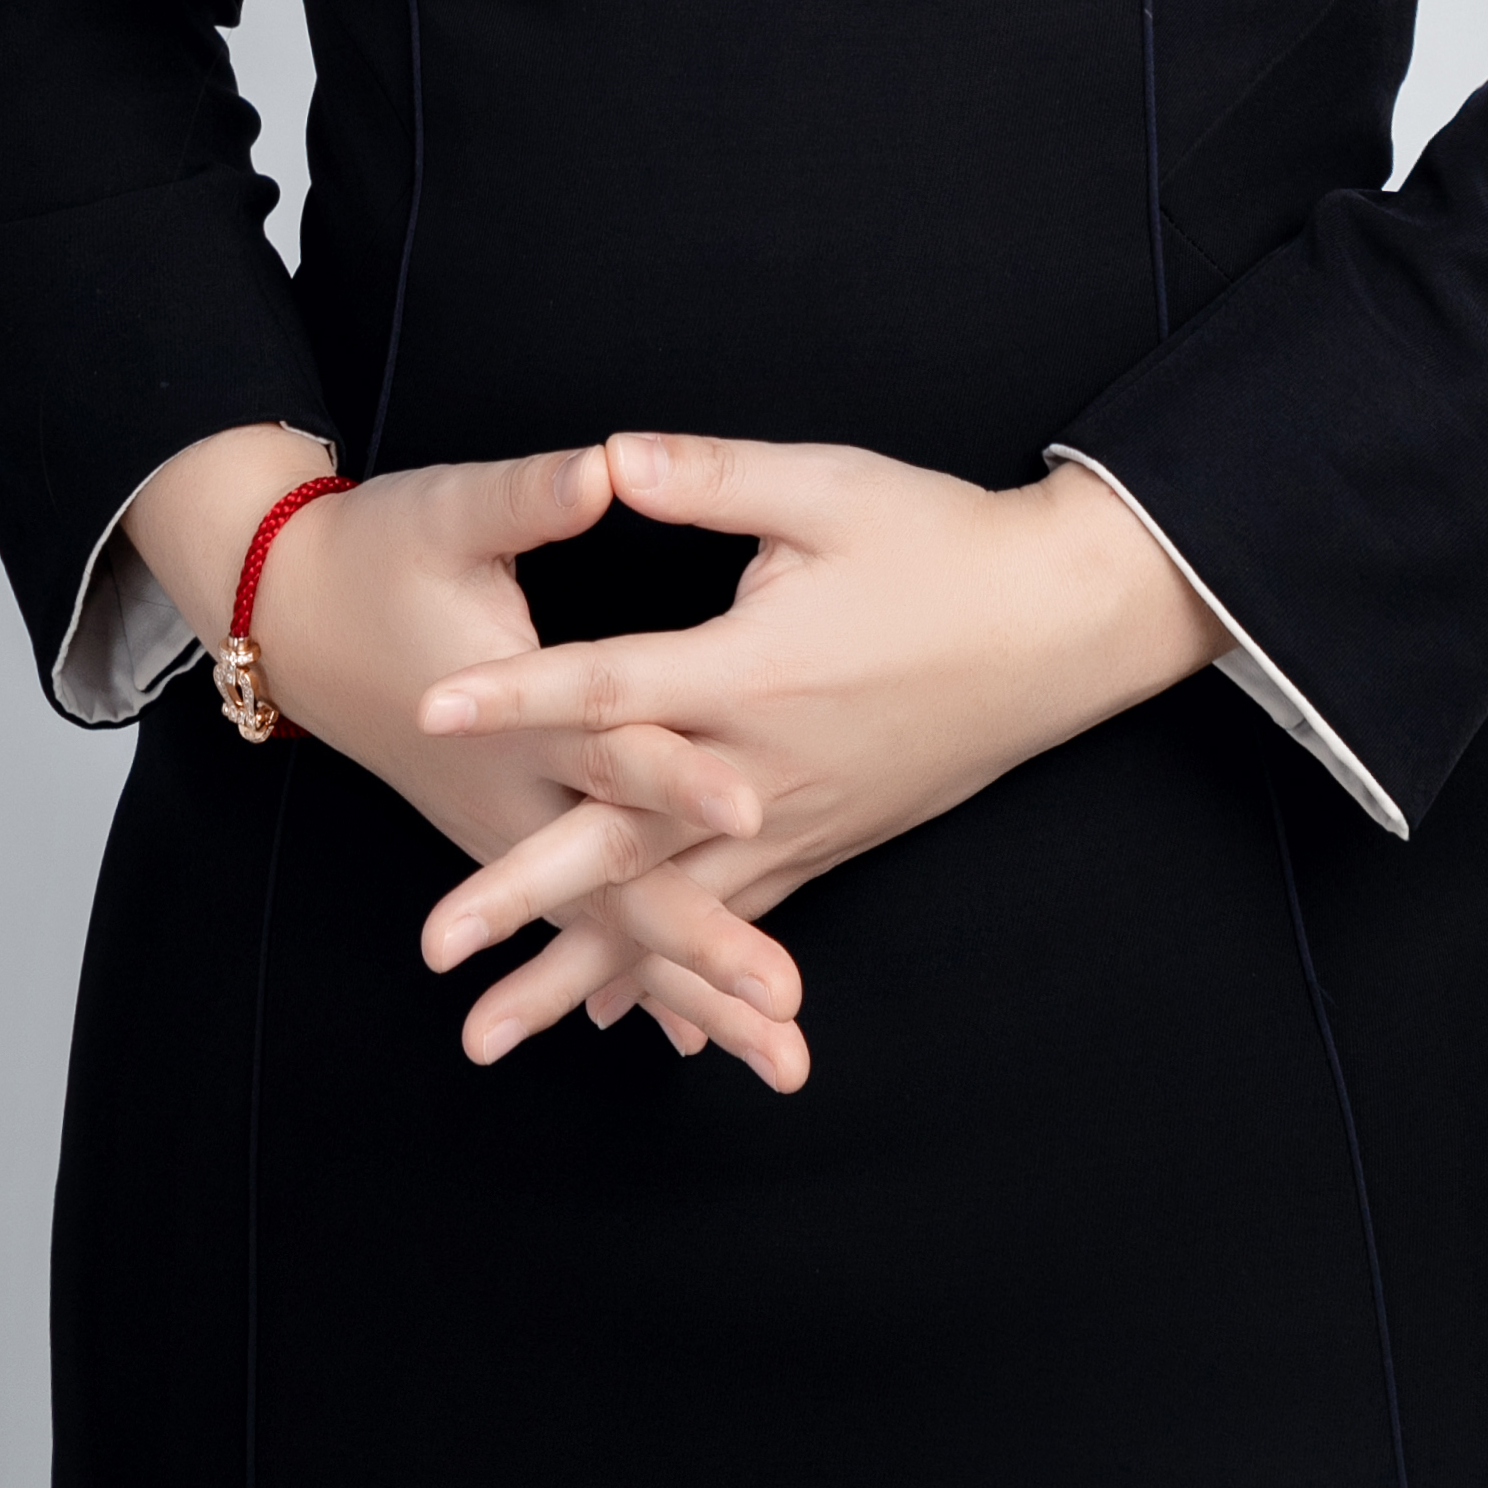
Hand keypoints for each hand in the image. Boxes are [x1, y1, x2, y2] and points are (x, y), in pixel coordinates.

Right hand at [118, 425, 805, 1083]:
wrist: (293, 617)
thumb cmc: (376, 551)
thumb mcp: (449, 509)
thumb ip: (534, 495)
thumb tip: (607, 466)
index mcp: (511, 713)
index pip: (611, 746)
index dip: (676, 775)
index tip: (748, 806)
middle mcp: (513, 790)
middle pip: (621, 877)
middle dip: (704, 943)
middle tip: (783, 1003)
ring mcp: (509, 827)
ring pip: (609, 927)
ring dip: (691, 990)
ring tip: (780, 1056)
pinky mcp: (510, 836)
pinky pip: (585, 928)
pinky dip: (641, 983)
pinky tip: (697, 1037)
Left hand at [411, 434, 1226, 1084]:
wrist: (1056, 628)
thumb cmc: (941, 544)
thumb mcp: (827, 487)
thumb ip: (710, 477)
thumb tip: (610, 456)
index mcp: (750, 671)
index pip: (607, 687)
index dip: (513, 696)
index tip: (430, 714)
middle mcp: (763, 768)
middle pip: (620, 840)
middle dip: (523, 894)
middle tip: (435, 948)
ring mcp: (799, 819)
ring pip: (672, 910)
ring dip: (580, 970)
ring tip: (494, 1031)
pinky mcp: (828, 840)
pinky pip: (736, 921)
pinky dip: (672, 972)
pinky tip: (618, 1012)